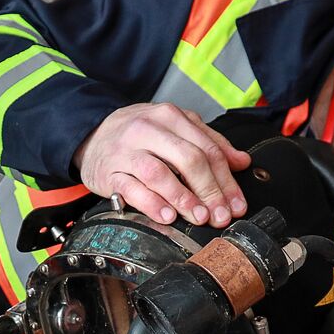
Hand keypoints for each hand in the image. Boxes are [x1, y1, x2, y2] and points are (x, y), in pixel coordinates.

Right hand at [74, 103, 250, 227]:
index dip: (226, 180)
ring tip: (198, 216)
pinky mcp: (109, 172)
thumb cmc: (139, 135)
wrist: (92, 135)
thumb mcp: (175, 128)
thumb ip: (209, 142)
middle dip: (210, 191)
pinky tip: (167, 216)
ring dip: (183, 198)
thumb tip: (241, 162)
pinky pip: (132, 189)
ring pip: (159, 173)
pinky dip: (152, 204)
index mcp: (170, 116)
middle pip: (188, 159)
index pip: (207, 148)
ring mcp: (126, 151)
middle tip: (220, 215)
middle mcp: (148, 130)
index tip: (236, 204)